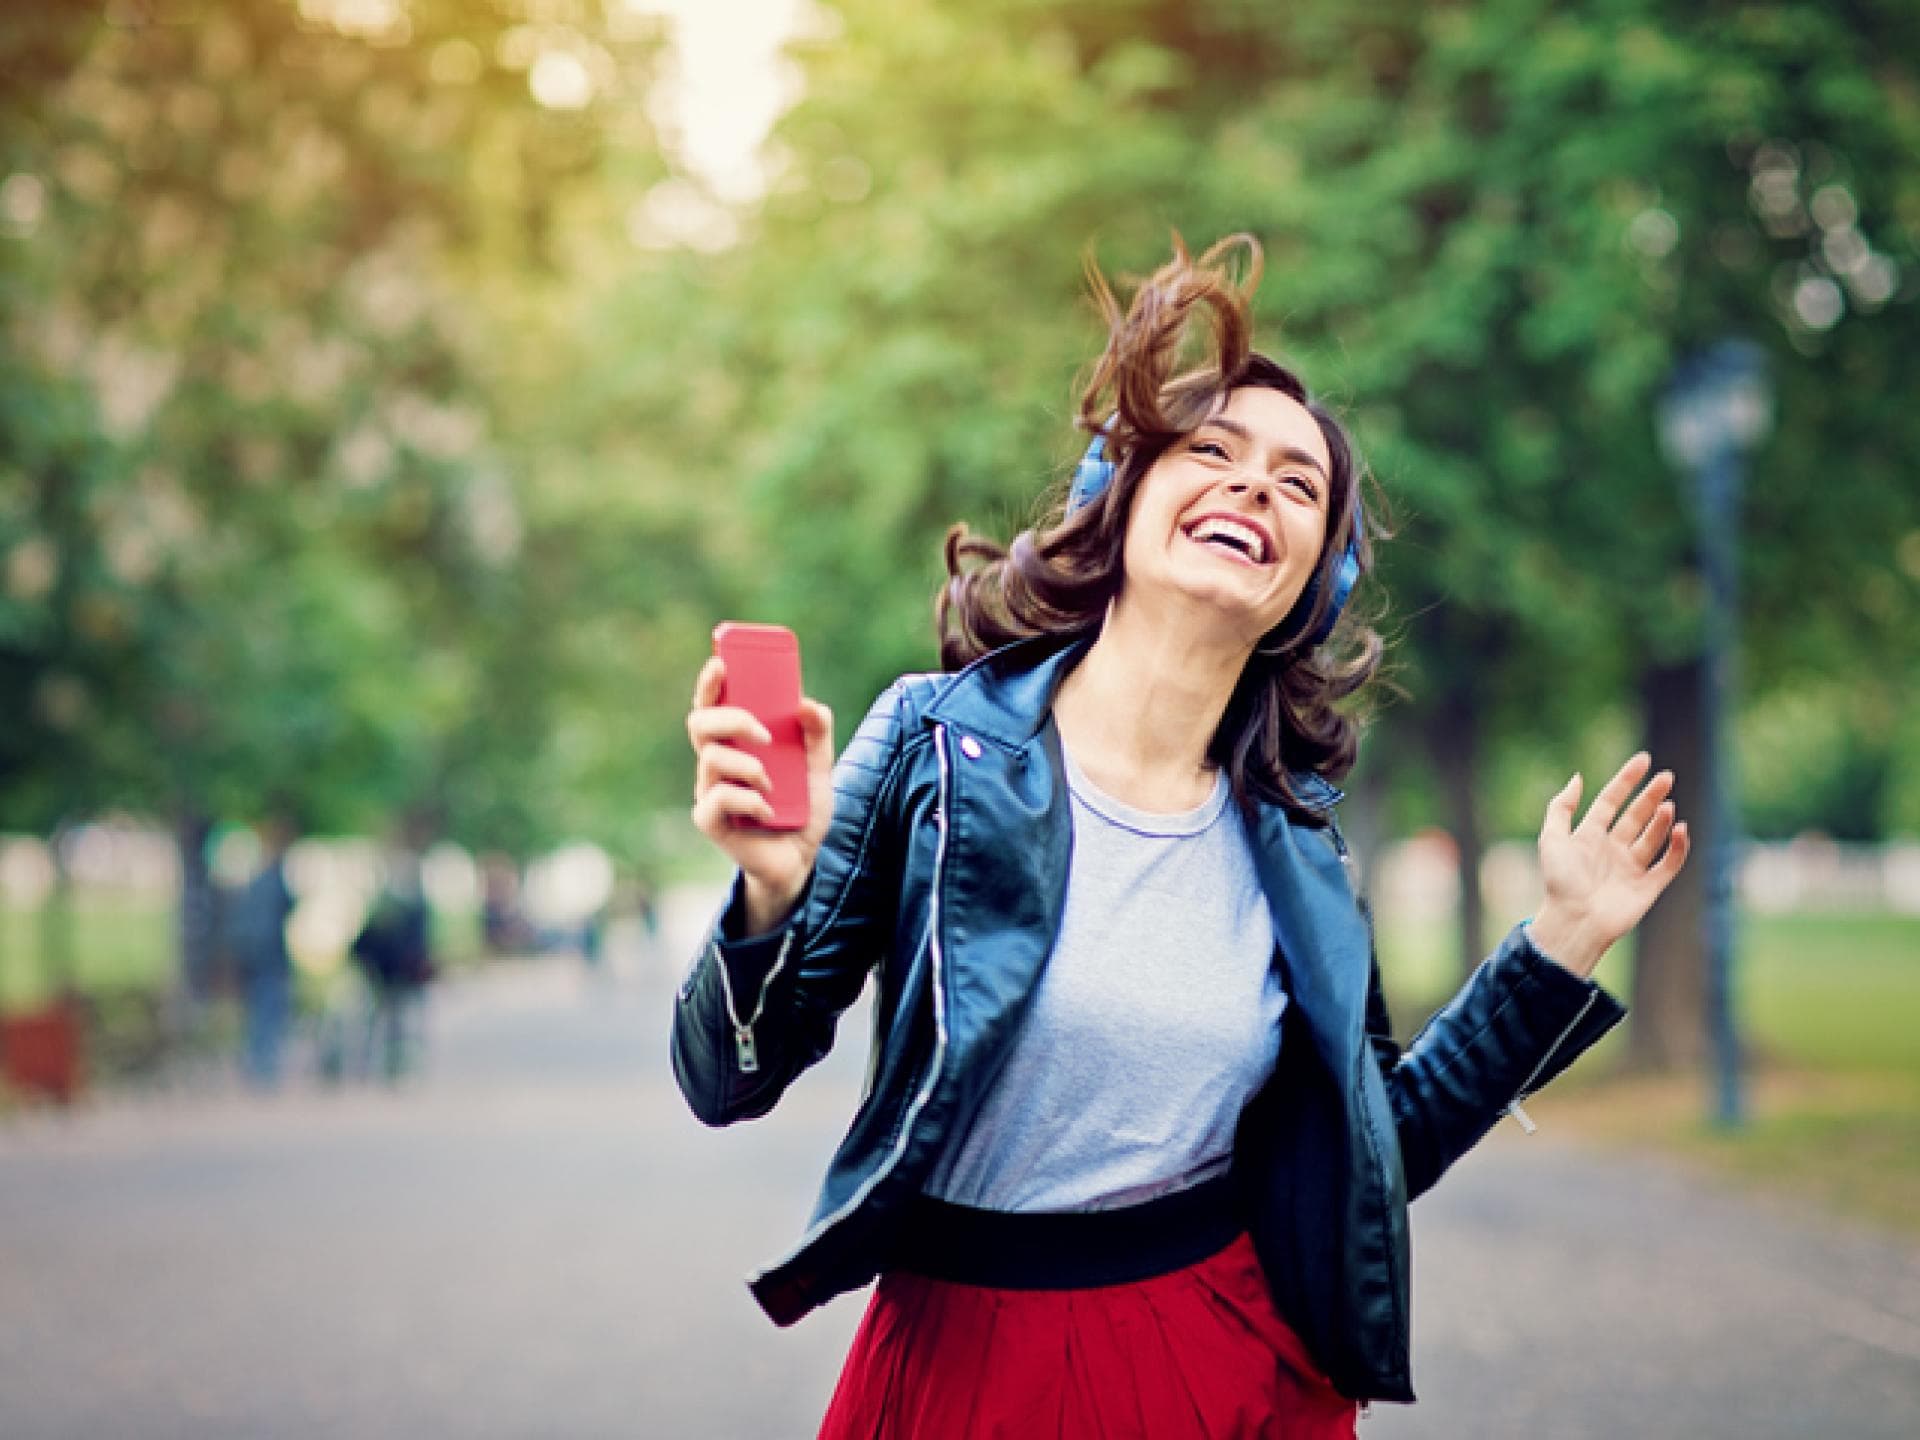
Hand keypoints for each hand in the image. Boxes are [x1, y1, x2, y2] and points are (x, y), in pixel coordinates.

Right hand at [687, 656, 835, 935]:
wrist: (802, 859)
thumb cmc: (801, 809)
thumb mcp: (819, 767)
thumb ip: (817, 734)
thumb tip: (808, 704)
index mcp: (736, 742)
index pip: (713, 704)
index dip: (711, 683)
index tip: (721, 663)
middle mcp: (716, 763)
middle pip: (701, 723)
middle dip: (731, 718)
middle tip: (764, 732)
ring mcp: (709, 791)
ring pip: (711, 759)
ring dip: (749, 766)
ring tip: (773, 784)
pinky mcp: (711, 821)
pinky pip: (717, 799)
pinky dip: (749, 800)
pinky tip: (769, 811)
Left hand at [1528, 752, 1690, 978]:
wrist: (1573, 921)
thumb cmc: (1559, 882)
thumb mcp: (1551, 839)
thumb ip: (1561, 807)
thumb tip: (1578, 777)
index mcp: (1590, 836)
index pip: (1612, 801)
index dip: (1626, 780)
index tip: (1643, 759)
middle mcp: (1612, 849)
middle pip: (1637, 815)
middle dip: (1651, 795)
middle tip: (1667, 777)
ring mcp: (1631, 868)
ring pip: (1653, 837)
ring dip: (1662, 820)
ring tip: (1667, 806)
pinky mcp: (1648, 887)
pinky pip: (1668, 864)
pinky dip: (1676, 847)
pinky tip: (1679, 829)